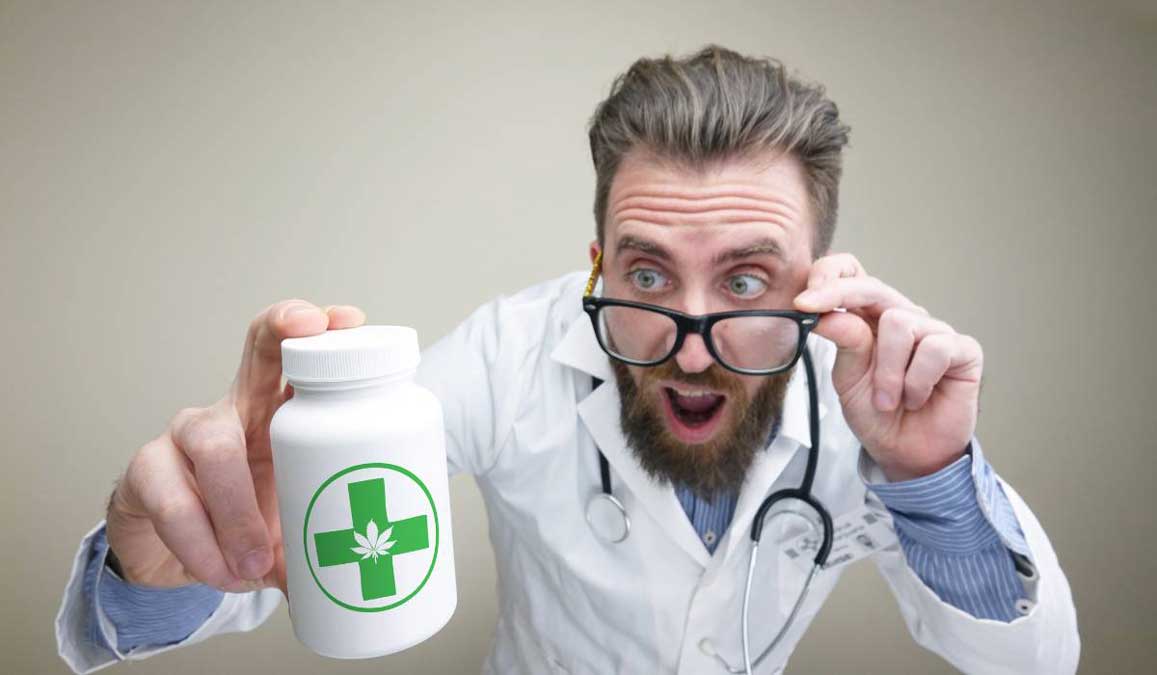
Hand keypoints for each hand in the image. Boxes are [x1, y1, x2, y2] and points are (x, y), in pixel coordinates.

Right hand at [105, 300, 366, 593]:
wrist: (174, 555)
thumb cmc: (247, 521)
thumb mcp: (292, 519)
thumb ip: (324, 534)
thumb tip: (363, 571)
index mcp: (281, 417)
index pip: (302, 361)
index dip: (323, 333)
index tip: (351, 320)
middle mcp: (237, 409)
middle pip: (258, 351)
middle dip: (282, 330)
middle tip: (308, 325)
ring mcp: (188, 434)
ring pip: (215, 445)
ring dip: (239, 513)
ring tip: (256, 562)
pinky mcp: (147, 471)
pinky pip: (175, 503)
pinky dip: (203, 547)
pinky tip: (222, 572)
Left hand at [793, 253, 981, 481]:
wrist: (906, 452)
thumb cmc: (878, 413)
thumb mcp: (848, 379)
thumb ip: (844, 344)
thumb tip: (826, 314)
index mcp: (869, 318)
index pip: (852, 274)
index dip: (828, 275)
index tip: (803, 299)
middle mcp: (902, 317)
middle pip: (872, 288)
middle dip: (838, 297)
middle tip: (811, 310)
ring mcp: (934, 331)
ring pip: (899, 323)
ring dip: (886, 371)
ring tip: (888, 399)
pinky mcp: (962, 350)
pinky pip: (934, 349)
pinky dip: (916, 381)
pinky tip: (916, 398)